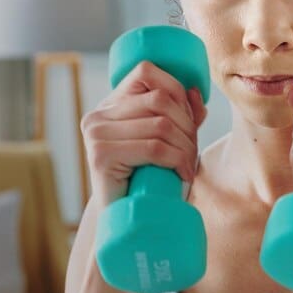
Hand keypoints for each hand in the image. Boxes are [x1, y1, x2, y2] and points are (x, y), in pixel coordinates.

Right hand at [80, 61, 206, 207]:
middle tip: (193, 152)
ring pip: (161, 124)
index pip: (146, 71)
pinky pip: (153, 147)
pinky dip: (177, 160)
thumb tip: (196, 91)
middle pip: (160, 100)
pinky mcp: (101, 156)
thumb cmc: (146, 180)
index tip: (189, 119)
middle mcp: (98, 115)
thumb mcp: (165, 141)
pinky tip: (183, 173)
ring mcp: (96, 134)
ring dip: (186, 146)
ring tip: (188, 165)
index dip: (176, 88)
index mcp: (110, 104)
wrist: (120, 221)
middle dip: (187, 125)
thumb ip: (180, 116)